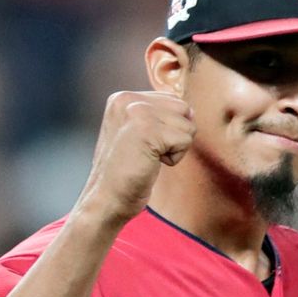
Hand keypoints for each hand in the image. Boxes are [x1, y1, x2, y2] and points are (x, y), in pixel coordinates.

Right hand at [75, 91, 195, 224]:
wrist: (106, 199)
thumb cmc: (125, 172)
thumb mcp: (136, 133)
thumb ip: (157, 115)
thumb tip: (191, 111)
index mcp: (123, 97)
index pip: (172, 100)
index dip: (168, 128)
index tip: (143, 144)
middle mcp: (128, 99)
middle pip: (183, 108)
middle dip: (174, 135)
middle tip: (147, 152)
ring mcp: (137, 112)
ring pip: (187, 125)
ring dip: (174, 148)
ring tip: (147, 158)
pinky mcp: (149, 130)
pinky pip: (185, 140)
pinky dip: (174, 158)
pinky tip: (150, 164)